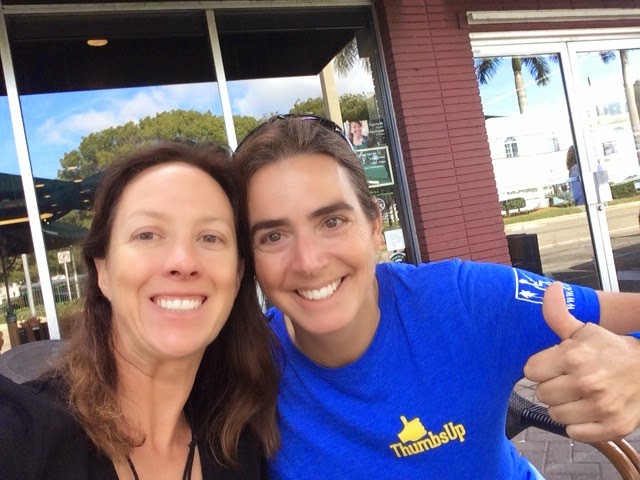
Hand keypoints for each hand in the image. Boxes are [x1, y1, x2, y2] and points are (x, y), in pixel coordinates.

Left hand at [523, 282, 639, 441]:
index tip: (553, 365)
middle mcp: (586, 382)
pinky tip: (587, 410)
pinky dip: (578, 425)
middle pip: (541, 394)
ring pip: (555, 415)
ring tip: (578, 395)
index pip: (531, 371)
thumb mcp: (584, 330)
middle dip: (551, 386)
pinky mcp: (612, 428)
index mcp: (575, 356)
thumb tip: (549, 289)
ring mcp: (601, 407)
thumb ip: (558, 314)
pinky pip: (574, 433)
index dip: (540, 368)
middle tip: (567, 380)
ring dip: (563, 406)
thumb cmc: (610, 350)